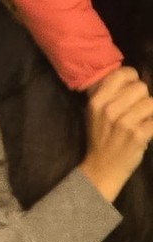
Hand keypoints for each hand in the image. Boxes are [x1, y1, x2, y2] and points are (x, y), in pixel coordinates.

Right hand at [80, 66, 152, 201]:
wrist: (103, 167)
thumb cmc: (101, 137)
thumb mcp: (94, 113)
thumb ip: (107, 94)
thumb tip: (130, 77)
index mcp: (97, 100)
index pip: (121, 74)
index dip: (132, 77)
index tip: (133, 86)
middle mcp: (109, 109)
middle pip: (140, 88)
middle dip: (143, 97)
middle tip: (138, 108)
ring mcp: (125, 123)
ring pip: (151, 103)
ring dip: (150, 111)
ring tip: (143, 120)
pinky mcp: (139, 135)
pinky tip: (148, 128)